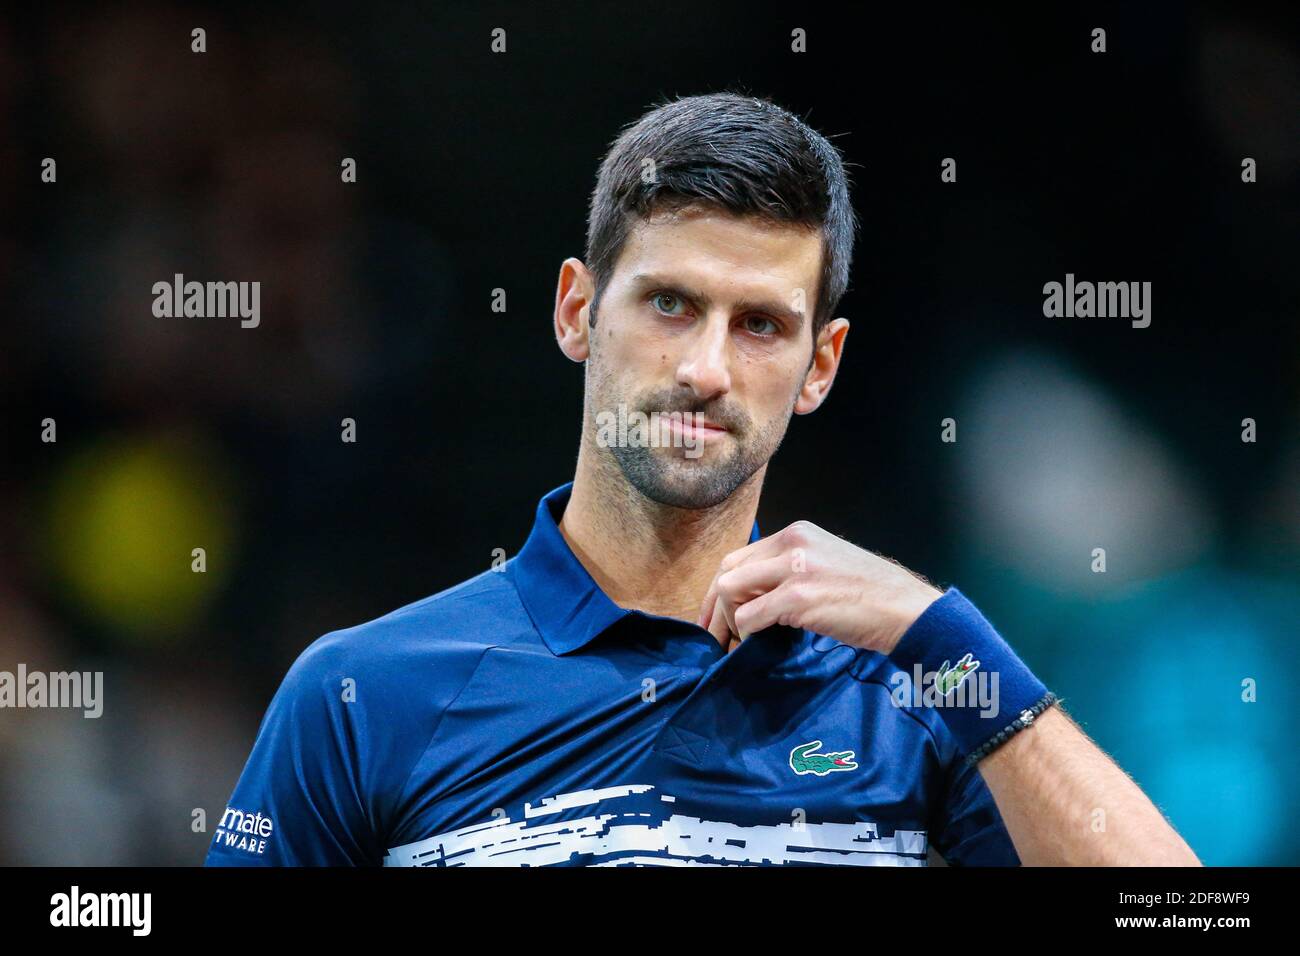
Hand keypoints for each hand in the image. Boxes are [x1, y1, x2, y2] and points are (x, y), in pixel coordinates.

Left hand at [697, 520, 942, 654]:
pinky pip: (749, 616)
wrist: (906, 610)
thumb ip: (789, 569)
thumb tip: (752, 593)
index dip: (719, 588)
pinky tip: (755, 643)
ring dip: (728, 622)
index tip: (712, 615)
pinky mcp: (799, 597)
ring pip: (731, 590)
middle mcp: (792, 543)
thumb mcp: (825, 564)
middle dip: (713, 605)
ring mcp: (795, 568)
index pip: (739, 556)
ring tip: (738, 642)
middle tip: (712, 634)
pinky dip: (745, 634)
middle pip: (728, 570)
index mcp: (796, 534)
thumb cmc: (870, 595)